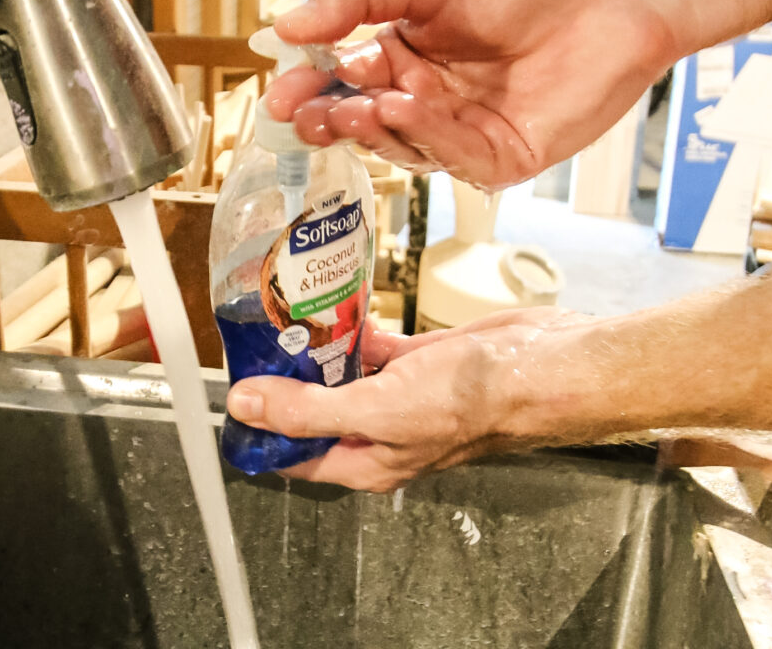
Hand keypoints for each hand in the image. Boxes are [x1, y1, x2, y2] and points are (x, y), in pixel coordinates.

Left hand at [225, 307, 592, 491]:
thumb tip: (248, 407)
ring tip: (289, 320)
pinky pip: (374, 350)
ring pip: (343, 377)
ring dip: (318, 352)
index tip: (234, 393)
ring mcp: (400, 396)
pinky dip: (354, 333)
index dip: (261, 429)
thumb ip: (310, 410)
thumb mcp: (378, 410)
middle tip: (259, 342)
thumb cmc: (472, 401)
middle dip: (286, 382)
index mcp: (366, 461)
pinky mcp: (419, 364)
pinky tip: (338, 310)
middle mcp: (379, 432)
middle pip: (315, 412)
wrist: (537, 366)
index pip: (295, 454)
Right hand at [266, 0, 676, 189]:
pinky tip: (407, 106)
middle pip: (364, 120)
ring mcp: (462, 130)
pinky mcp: (500, 156)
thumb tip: (285, 23)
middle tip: (306, 114)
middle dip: (331, 119)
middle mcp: (427, 96)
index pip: (341, 77)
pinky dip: (425, 135)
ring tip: (356, 105)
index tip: (279, 93)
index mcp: (404, 52)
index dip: (308, 86)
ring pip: (401, 145)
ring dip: (374, 128)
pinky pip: (452, 157)